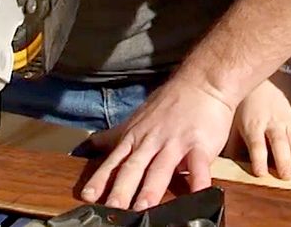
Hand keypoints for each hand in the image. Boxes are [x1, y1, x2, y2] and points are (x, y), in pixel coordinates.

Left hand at [80, 74, 234, 210]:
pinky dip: (198, 180)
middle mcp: (151, 141)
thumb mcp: (136, 119)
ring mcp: (175, 142)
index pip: (114, 161)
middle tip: (113, 208)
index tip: (88, 196)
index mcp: (135, 138)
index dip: (101, 179)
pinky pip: (198, 165)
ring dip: (151, 189)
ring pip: (161, 168)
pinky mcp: (200, 144)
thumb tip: (90, 145)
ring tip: (143, 209)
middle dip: (122, 189)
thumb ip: (115, 136)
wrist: (202, 82)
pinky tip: (198, 195)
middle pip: (134, 168)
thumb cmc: (169, 102)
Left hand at [227, 71, 290, 179]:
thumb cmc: (250, 102)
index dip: (258, 159)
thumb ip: (233, 145)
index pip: (256, 144)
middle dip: (284, 161)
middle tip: (287, 178)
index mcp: (254, 125)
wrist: (271, 76)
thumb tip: (227, 169)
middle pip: (280, 144)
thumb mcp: (236, 120)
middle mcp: (274, 123)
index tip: (261, 173)